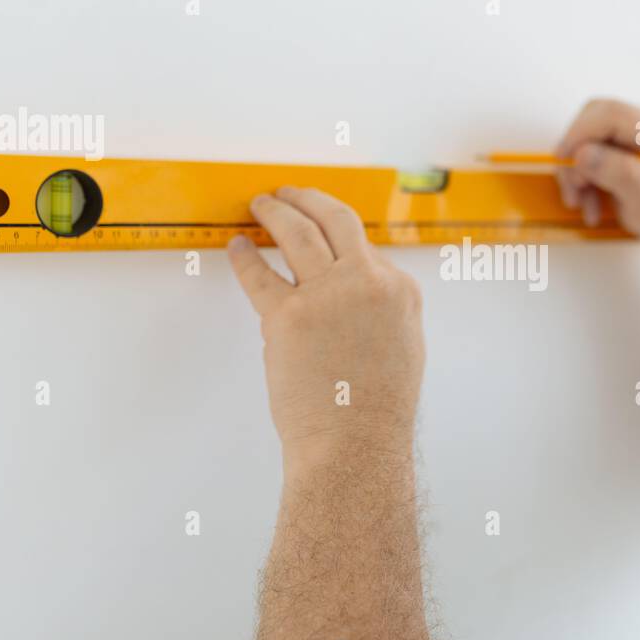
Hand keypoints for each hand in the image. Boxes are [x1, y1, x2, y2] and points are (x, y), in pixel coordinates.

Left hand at [227, 187, 423, 465]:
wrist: (355, 446)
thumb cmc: (376, 412)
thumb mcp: (402, 349)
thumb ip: (381, 312)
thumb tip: (352, 293)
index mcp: (399, 291)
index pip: (364, 246)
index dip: (338, 238)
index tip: (321, 230)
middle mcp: (368, 283)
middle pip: (335, 219)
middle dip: (308, 199)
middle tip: (289, 193)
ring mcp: (327, 295)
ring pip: (297, 231)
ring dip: (275, 211)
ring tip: (261, 204)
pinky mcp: (288, 316)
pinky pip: (259, 274)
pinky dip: (244, 256)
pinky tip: (237, 247)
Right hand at [556, 98, 639, 250]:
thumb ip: (623, 174)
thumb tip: (582, 154)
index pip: (614, 114)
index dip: (582, 133)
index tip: (564, 162)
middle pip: (594, 119)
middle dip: (575, 154)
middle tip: (574, 191)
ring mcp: (634, 135)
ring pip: (585, 137)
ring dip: (575, 172)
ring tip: (583, 206)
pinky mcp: (620, 148)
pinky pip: (587, 153)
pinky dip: (580, 179)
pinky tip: (589, 204)